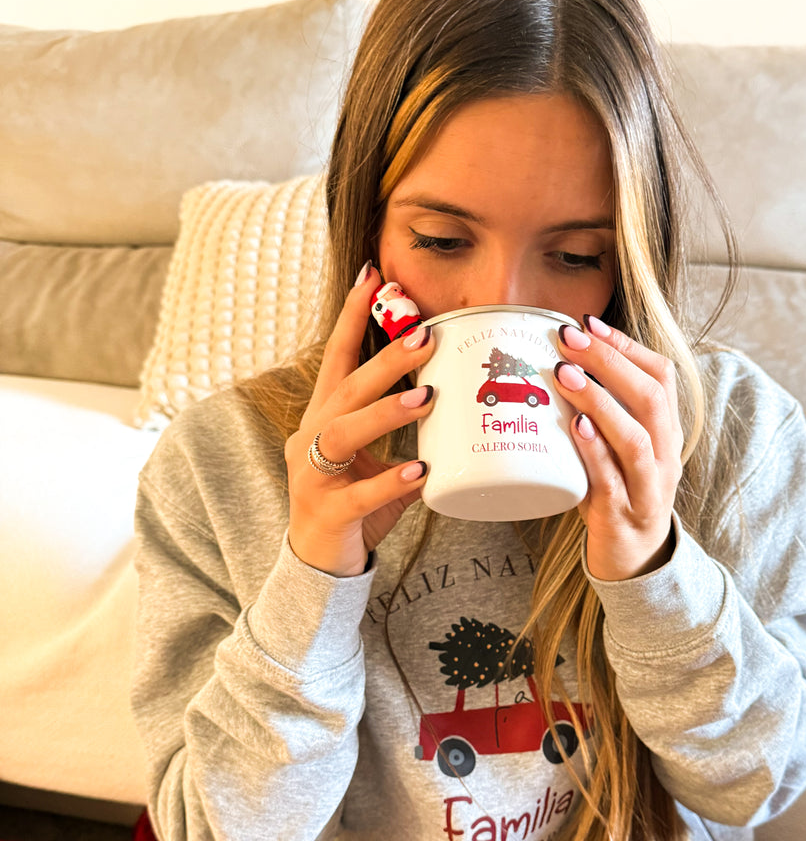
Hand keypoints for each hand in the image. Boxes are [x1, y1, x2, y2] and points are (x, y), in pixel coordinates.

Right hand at [283, 265, 436, 576]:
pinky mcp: (326, 512)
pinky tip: (419, 471)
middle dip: (385, 358)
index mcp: (324, 418)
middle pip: (346, 387)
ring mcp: (312, 475)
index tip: (372, 275)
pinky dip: (389, 481)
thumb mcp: (377, 460)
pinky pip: (358, 494)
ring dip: (386, 412)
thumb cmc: (353, 505)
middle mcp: (311, 438)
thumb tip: (458, 399)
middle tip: (425, 333)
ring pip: (343, 433)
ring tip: (427, 397)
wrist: (318, 565)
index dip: (352, 317)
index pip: (338, 358)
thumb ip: (407, 432)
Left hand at [552, 314, 682, 581]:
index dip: (626, 346)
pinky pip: (613, 480)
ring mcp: (647, 487)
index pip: (661, 376)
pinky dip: (595, 451)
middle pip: (651, 398)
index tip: (588, 323)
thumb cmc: (616, 492)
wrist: (633, 560)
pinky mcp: (623, 516)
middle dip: (610, 363)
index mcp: (665, 431)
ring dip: (600, 401)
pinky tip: (575, 428)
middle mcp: (664, 455)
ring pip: (635, 438)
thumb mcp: (615, 446)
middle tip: (569, 339)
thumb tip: (554, 360)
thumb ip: (598, 410)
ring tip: (565, 374)